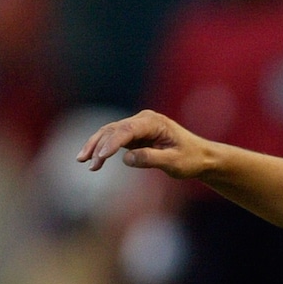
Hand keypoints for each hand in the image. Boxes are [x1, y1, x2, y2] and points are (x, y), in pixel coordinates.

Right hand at [76, 110, 210, 178]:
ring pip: (109, 132)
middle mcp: (143, 120)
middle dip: (99, 145)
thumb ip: (151, 159)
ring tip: (83, 161)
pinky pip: (113, 139)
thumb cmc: (190, 158)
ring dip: (95, 146)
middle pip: (114, 129)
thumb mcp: (174, 162)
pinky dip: (101, 148)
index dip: (112, 142)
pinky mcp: (134, 135)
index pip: (128, 130)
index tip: (101, 156)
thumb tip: (127, 158)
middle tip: (90, 163)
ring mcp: (137, 126)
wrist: (199, 156)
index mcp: (154, 122)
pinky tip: (92, 160)